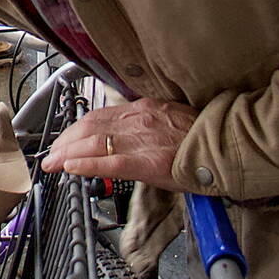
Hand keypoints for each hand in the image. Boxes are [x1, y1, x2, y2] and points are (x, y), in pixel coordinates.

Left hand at [40, 96, 199, 190]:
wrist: (229, 146)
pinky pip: (110, 162)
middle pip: (89, 127)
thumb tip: (127, 138)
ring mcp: (142, 139)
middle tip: (50, 155)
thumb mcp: (170, 122)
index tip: (62, 140)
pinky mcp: (148, 161)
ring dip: (67, 154)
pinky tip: (71, 168)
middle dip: (65, 142)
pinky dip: (86, 164)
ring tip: (52, 163)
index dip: (74, 129)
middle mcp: (139, 119)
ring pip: (94, 142)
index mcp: (144, 109)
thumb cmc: (204, 138)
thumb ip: (147, 127)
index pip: (98, 116)